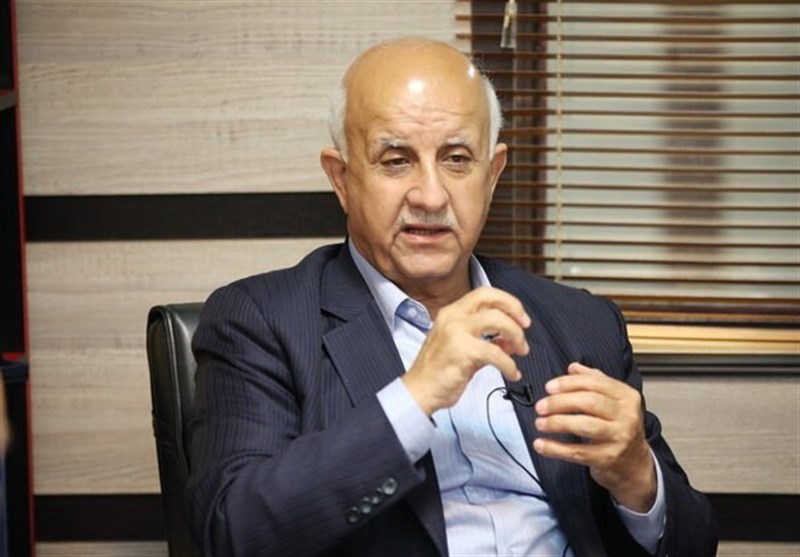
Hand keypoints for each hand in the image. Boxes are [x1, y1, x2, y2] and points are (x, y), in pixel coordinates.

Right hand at [402, 286, 530, 415]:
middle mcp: (453, 317)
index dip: (507, 301)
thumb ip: (486, 340)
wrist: (419, 391)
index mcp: (451, 312)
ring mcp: (456, 333)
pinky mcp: (462, 352)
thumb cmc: (439, 371)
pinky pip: (496, 353)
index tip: (521, 317)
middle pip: (491, 299)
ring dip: (516, 336)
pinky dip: (510, 364)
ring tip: (521, 352)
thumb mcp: (462, 347)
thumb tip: (510, 341)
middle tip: (525, 328)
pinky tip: (512, 373)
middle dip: (515, 311)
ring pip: (497, 321)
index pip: (484, 293)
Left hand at [533, 362, 655, 511]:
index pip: (594, 383)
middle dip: (559, 402)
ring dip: (557, 423)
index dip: (568, 383)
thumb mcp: (613, 400)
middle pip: (588, 402)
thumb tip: (573, 367)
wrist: (634, 463)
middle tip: (541, 406)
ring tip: (540, 423)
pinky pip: (578, 452)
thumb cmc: (618, 427)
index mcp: (626, 396)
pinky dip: (556, 448)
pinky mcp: (609, 458)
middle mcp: (626, 415)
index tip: (549, 387)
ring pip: (584, 426)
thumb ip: (594, 381)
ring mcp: (619, 437)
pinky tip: (541, 444)